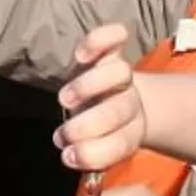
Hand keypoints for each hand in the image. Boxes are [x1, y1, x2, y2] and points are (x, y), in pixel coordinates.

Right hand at [54, 25, 145, 171]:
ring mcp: (122, 76)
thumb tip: (70, 154)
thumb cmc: (100, 129)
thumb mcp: (97, 146)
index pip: (122, 143)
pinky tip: (81, 55)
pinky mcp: (112, 51)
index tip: (68, 157)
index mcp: (131, 131)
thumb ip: (88, 152)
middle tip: (64, 134)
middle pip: (119, 110)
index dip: (94, 153)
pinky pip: (115, 38)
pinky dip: (101, 40)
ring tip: (65, 100)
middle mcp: (130, 102)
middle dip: (87, 125)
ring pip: (120, 72)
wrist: (121, 99)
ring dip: (89, 86)